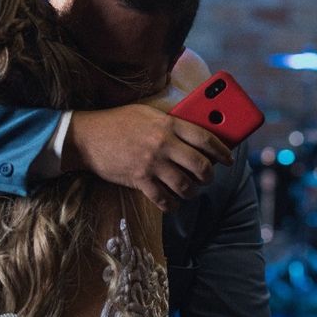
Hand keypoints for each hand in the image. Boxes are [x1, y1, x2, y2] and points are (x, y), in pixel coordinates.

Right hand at [62, 104, 232, 211]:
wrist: (86, 136)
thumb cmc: (118, 122)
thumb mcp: (147, 113)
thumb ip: (170, 123)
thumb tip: (196, 137)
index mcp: (167, 124)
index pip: (205, 138)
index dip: (222, 150)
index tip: (229, 158)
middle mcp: (163, 144)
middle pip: (200, 165)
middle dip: (209, 175)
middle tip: (207, 177)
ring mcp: (151, 163)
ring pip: (185, 185)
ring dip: (192, 191)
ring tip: (190, 189)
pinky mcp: (139, 180)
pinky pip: (165, 199)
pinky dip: (173, 204)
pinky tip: (173, 201)